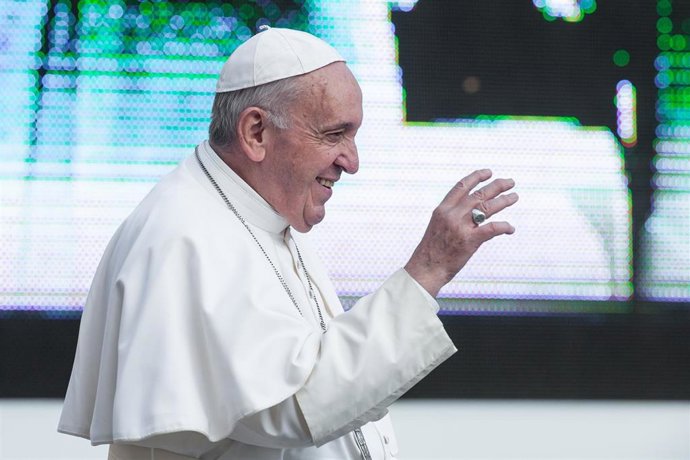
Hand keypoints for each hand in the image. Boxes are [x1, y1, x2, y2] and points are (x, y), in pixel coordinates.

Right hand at [404, 169, 517, 296]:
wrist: (426, 269)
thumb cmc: (432, 251)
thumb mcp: (437, 226)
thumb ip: (451, 216)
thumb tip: (469, 211)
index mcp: (442, 209)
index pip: (461, 186)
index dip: (476, 177)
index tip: (488, 172)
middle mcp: (451, 214)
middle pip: (478, 194)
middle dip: (496, 186)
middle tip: (510, 182)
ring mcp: (460, 227)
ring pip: (487, 207)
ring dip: (503, 201)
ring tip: (514, 197)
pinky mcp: (469, 241)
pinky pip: (491, 228)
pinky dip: (504, 227)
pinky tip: (510, 228)